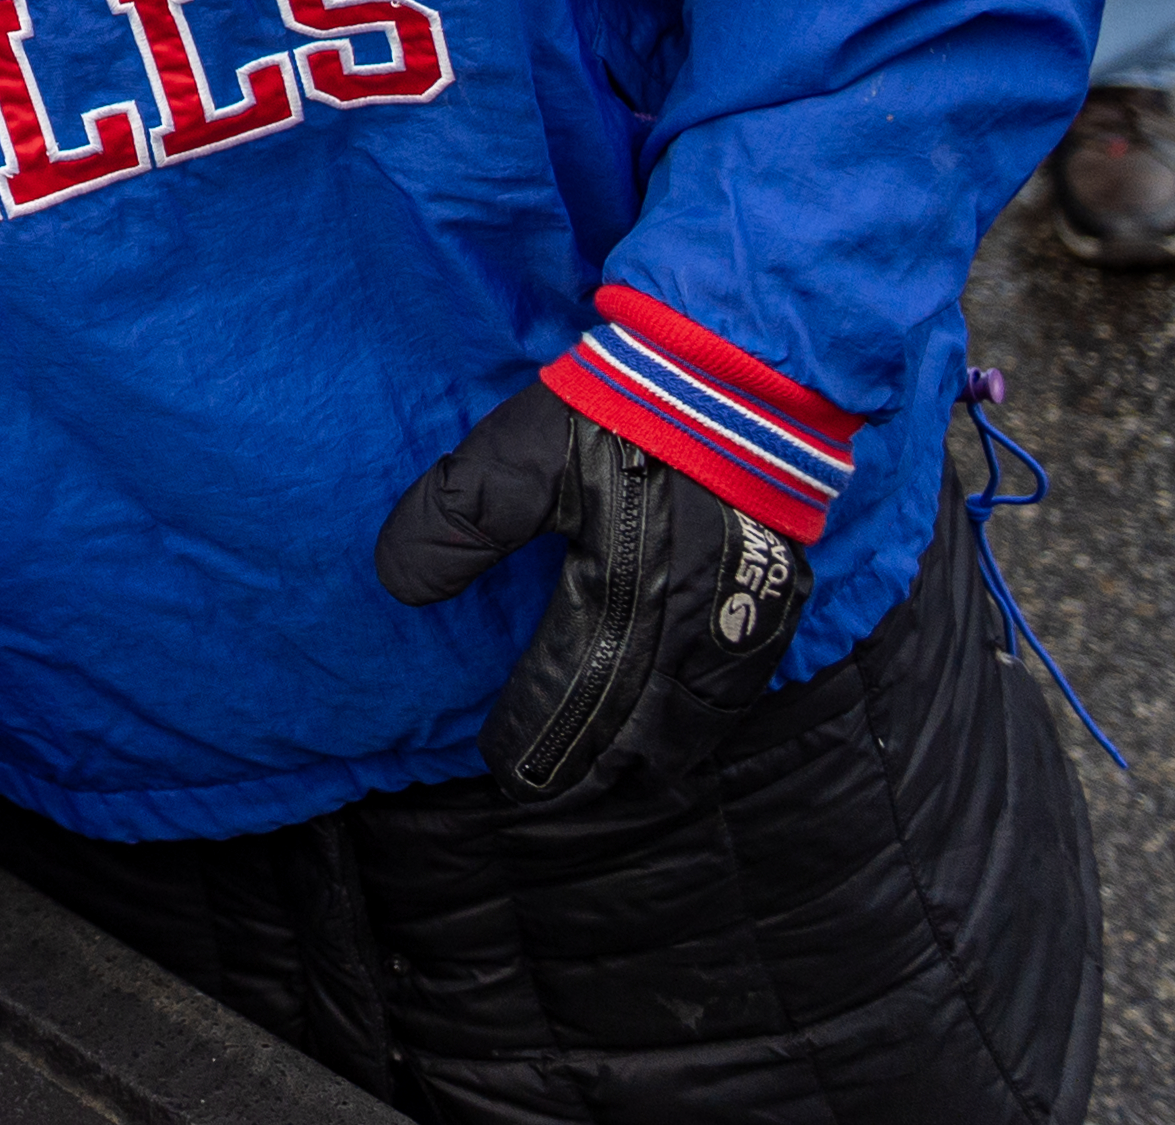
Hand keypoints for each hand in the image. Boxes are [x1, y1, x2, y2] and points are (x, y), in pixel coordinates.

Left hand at [374, 379, 804, 801]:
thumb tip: (397, 585)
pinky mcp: (777, 600)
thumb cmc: (626, 412)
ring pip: (695, 725)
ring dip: (652, 762)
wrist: (740, 374)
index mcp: (622, 600)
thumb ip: (457, 521)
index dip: (537, 742)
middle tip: (550, 800)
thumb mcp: (522, 456)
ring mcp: (740, 622)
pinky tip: (686, 734)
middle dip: (593, 772)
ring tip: (616, 785)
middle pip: (637, 734)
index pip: (570, 700)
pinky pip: (741, 693)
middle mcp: (687, 629)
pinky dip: (705, 727)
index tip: (505, 770)